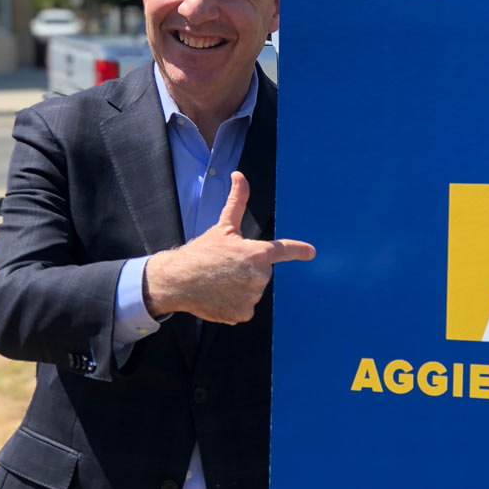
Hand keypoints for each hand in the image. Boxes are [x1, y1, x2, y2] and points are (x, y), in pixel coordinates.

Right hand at [143, 171, 314, 323]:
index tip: (311, 252)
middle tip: (225, 268)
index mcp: (257, 253)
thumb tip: (239, 175)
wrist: (177, 280)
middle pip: (262, 273)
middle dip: (248, 270)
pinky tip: (219, 296)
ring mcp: (252, 297)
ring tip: (220, 282)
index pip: (283, 250)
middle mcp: (259, 276)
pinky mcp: (243, 313)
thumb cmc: (201, 252)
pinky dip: (235, 304)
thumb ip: (237, 201)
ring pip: (253, 291)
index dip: (299, 250)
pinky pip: (245, 307)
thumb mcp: (223, 226)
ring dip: (241, 287)